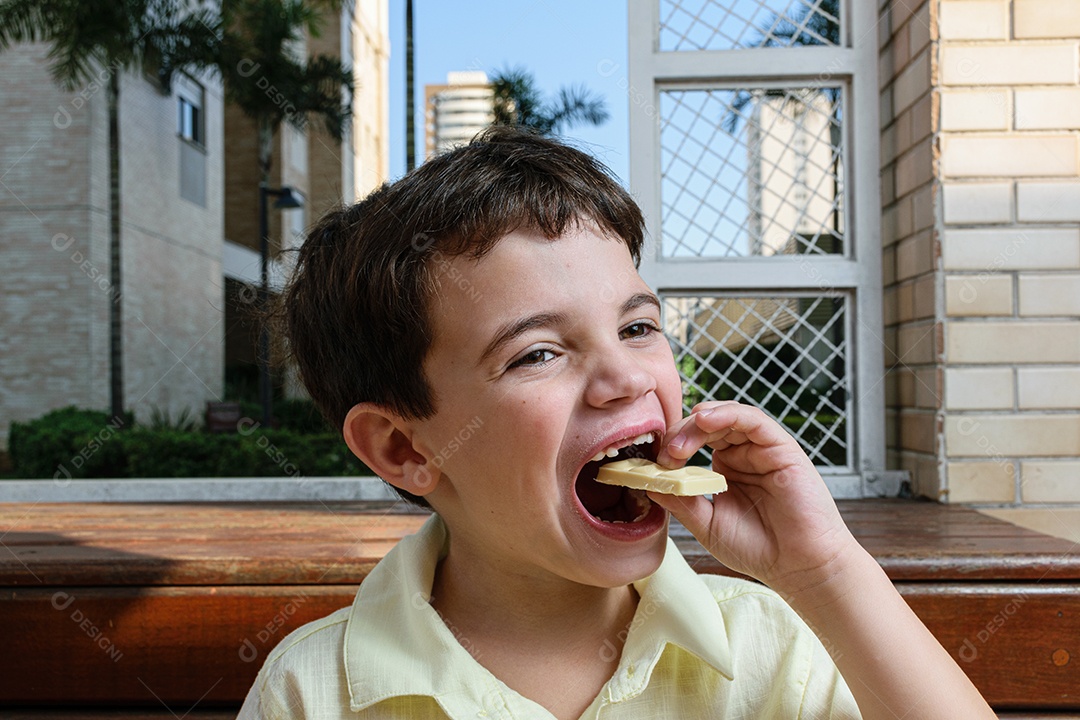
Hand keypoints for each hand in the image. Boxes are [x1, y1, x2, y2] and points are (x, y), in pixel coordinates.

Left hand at [652, 401, 858, 596]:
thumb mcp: (708, 525)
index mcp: (724, 469)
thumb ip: (682, 502)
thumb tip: (650, 483)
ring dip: (697, 424)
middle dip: (680, 434)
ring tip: (679, 445)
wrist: (799, 567)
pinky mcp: (781, 447)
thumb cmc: (758, 548)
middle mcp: (742, 454)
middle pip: (706, 426)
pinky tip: (705, 420)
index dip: (671, 446)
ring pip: (726, 416)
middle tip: (665, 455)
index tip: (654, 465)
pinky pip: (753, 419)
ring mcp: (761, 449)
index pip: (693, 442)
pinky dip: (728, 413)